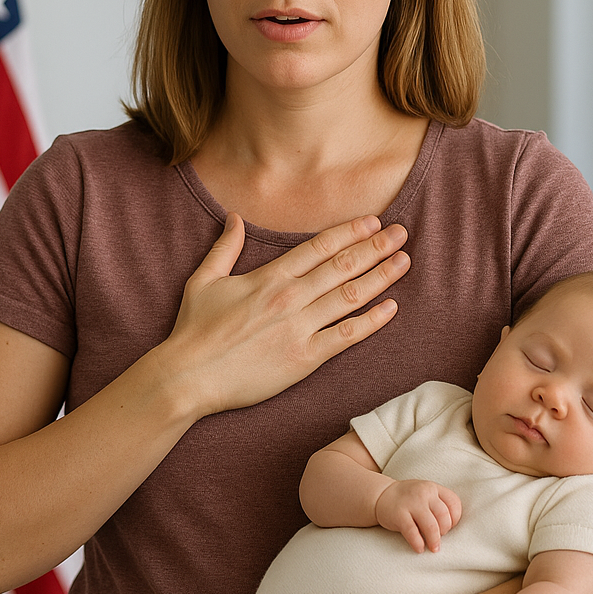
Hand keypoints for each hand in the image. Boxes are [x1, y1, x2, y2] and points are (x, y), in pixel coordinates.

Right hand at [167, 213, 409, 416]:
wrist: (188, 377)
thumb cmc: (194, 330)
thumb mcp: (204, 280)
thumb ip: (225, 247)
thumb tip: (235, 217)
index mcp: (268, 277)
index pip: (319, 247)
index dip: (349, 232)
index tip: (373, 222)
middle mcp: (289, 298)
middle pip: (342, 266)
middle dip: (375, 247)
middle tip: (401, 234)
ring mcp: (299, 328)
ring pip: (350, 296)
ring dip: (381, 277)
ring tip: (404, 262)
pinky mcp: (304, 358)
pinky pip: (345, 336)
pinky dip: (371, 321)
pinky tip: (391, 308)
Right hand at [375, 480, 461, 552]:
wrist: (381, 495)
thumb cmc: (408, 499)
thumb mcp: (426, 493)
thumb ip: (439, 504)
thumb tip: (454, 528)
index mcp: (433, 488)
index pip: (454, 503)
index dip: (455, 518)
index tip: (449, 528)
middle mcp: (423, 492)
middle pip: (443, 516)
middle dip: (444, 531)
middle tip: (439, 538)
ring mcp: (410, 503)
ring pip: (431, 526)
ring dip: (434, 541)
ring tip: (433, 548)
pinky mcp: (399, 514)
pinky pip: (413, 532)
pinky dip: (418, 543)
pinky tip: (419, 548)